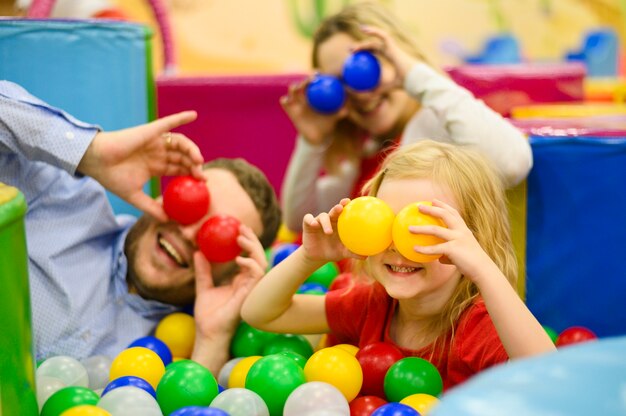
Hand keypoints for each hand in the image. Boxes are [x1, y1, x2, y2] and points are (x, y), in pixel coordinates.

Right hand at [77, 111, 203, 221]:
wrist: (96, 162)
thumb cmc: (111, 177)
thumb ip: (151, 207)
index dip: (191, 174)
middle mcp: (157, 153)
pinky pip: (168, 123)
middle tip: (202, 176)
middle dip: (194, 166)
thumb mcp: (134, 196)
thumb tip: (166, 220)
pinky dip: (181, 118)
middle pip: (183, 157)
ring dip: (192, 150)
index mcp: (155, 166)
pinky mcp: (150, 132)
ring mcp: (155, 142)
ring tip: (198, 161)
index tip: (203, 183)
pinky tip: (193, 115)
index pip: (179, 169)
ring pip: (180, 144)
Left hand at [193, 224, 267, 341]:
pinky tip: (238, 259)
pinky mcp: (250, 294)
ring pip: (261, 262)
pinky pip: (257, 275)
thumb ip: (203, 271)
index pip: (249, 258)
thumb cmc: (208, 315)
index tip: (238, 229)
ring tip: (240, 238)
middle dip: (252, 240)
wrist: (208, 333)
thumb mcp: (203, 287)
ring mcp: (251, 289)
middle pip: (258, 257)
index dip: (247, 243)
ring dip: (253, 248)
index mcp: (240, 281)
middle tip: (241, 227)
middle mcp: (248, 283)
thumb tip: (197, 252)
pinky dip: (251, 264)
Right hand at [280, 77, 348, 145]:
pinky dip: (285, 100)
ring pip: (292, 91)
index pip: (314, 81)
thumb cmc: (327, 123)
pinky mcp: (290, 110)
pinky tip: (287, 100)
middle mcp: (305, 96)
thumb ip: (339, 113)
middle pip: (303, 84)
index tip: (319, 73)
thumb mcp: (333, 117)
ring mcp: (297, 103)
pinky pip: (284, 103)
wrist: (317, 136)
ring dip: (294, 88)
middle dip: (306, 80)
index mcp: (315, 95)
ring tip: (297, 88)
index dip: (315, 75)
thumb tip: (347, 110)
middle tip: (311, 80)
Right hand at [301, 198, 364, 261]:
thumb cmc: (334, 251)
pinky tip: (314, 224)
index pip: (345, 211)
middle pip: (334, 210)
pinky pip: (308, 219)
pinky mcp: (308, 225)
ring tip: (329, 232)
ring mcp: (319, 221)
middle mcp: (330, 219)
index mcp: (340, 223)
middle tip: (341, 208)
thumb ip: (353, 252)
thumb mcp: (343, 252)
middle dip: (338, 208)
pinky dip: (310, 220)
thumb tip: (366, 256)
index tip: (352, 202)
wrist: (318, 256)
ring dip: (325, 222)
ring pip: (322, 216)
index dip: (348, 205)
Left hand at [353, 26, 419, 91]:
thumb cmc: (405, 83)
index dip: (367, 50)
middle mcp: (391, 50)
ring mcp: (392, 47)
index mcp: (392, 57)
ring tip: (352, 48)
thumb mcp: (388, 87)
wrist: (415, 79)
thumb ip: (378, 89)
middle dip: (362, 46)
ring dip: (364, 42)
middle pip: (374, 45)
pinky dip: (374, 31)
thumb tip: (365, 95)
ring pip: (376, 40)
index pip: (377, 51)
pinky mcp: (393, 46)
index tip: (356, 55)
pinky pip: (383, 35)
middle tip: (350, 51)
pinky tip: (363, 29)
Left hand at [408, 199, 495, 281]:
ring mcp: (457, 239)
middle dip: (431, 209)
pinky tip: (415, 249)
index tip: (433, 200)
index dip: (443, 205)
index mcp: (464, 229)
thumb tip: (438, 257)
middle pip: (444, 215)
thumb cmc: (471, 262)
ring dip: (421, 229)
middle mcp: (461, 231)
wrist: (483, 269)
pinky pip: (435, 248)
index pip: (453, 213)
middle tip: (419, 206)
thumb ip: (449, 251)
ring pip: (435, 230)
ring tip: (410, 228)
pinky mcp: (453, 249)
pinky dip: (424, 249)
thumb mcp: (461, 252)